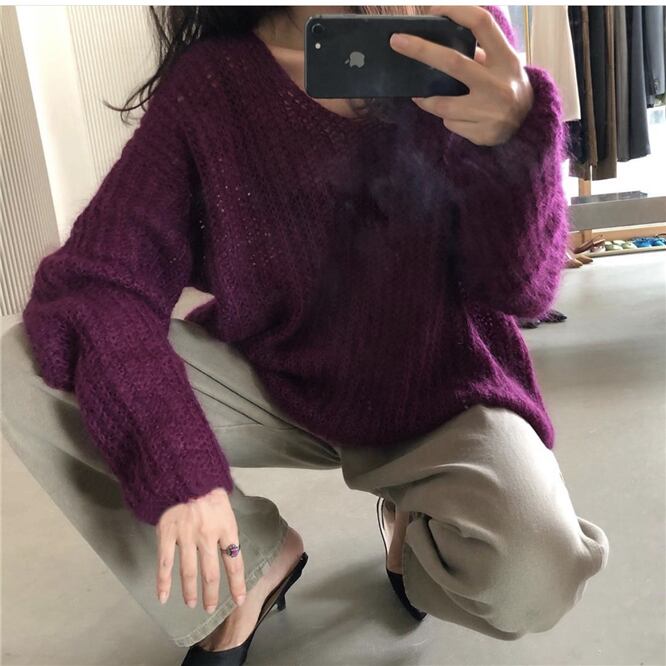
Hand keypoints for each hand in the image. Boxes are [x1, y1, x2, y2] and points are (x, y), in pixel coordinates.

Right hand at [155, 487, 245, 612]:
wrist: (184, 471)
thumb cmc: (207, 486)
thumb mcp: (225, 505)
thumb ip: (225, 527)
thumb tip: (229, 547)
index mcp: (226, 527)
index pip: (234, 561)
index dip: (237, 583)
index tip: (238, 599)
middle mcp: (207, 535)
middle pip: (211, 573)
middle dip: (211, 594)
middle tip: (209, 608)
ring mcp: (186, 536)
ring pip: (189, 572)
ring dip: (190, 591)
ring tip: (192, 604)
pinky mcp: (167, 534)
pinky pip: (165, 563)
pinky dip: (163, 583)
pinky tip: (163, 597)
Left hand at [389, 5, 533, 146]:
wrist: (528, 124)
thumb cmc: (506, 84)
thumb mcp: (502, 63)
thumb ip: (477, 53)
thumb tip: (434, 41)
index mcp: (505, 58)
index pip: (481, 23)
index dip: (455, 11)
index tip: (431, 10)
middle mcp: (498, 83)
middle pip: (453, 62)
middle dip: (421, 50)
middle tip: (396, 42)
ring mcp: (491, 111)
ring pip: (443, 105)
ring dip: (427, 99)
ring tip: (420, 95)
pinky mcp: (483, 133)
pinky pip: (452, 124)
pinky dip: (449, 119)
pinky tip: (458, 117)